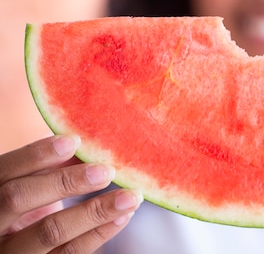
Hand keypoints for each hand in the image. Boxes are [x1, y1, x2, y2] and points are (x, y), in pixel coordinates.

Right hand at [0, 135, 142, 253]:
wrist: (20, 248)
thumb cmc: (30, 206)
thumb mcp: (33, 186)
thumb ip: (55, 167)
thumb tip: (95, 144)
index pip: (4, 171)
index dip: (35, 155)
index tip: (75, 141)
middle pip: (18, 198)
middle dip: (65, 181)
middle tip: (106, 171)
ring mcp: (12, 253)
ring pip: (49, 232)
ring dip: (95, 211)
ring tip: (130, 196)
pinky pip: (70, 253)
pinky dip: (100, 233)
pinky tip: (123, 216)